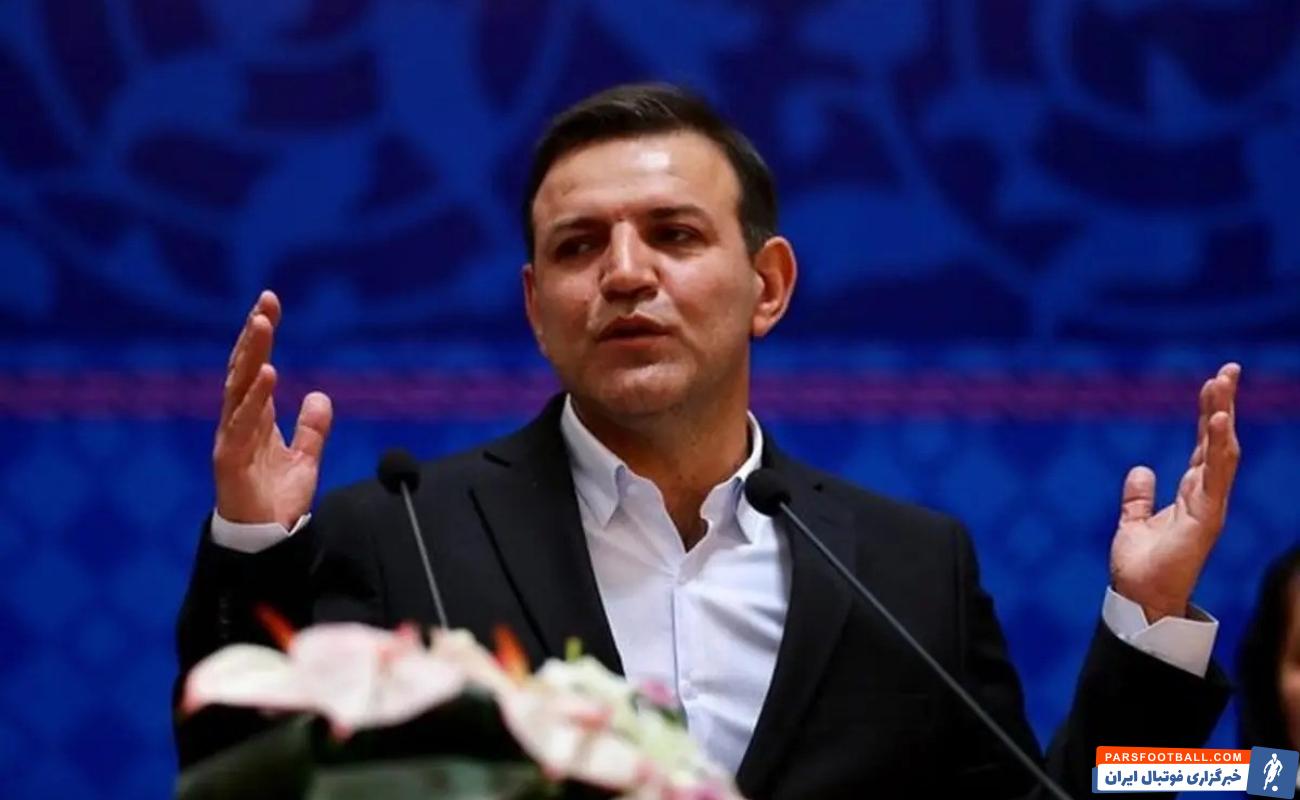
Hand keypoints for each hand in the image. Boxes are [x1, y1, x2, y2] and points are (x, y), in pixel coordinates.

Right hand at [213, 291, 332, 529]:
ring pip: (239, 389)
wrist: (267, 540)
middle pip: (242, 370)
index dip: (260, 337)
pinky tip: (266, 373)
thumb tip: (318, 395)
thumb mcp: (305, 458)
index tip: (269, 303)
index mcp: (253, 418)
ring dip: (250, 355)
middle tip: (265, 302)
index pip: (253, 367)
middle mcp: (237, 423)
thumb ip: (312, 428)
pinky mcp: (231, 460)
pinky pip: (243, 423)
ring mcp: (231, 439)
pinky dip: (255, 397)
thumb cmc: (278, 501)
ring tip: (263, 324)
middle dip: (253, 335)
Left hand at [1109, 363, 1240, 621]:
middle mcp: (1206, 496)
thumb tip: (1141, 468)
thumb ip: (1139, 497)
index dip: (1210, 413)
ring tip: (1223, 383)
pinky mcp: (1207, 519)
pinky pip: (1215, 477)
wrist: (1138, 599)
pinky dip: (1218, 448)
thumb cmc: (1140, 567)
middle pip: (1218, 441)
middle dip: (1224, 405)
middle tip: (1229, 369)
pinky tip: (1219, 422)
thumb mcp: (1134, 522)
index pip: (1204, 445)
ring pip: (1222, 452)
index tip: (1214, 381)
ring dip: (1223, 417)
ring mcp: (1210, 506)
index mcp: (1192, 494)